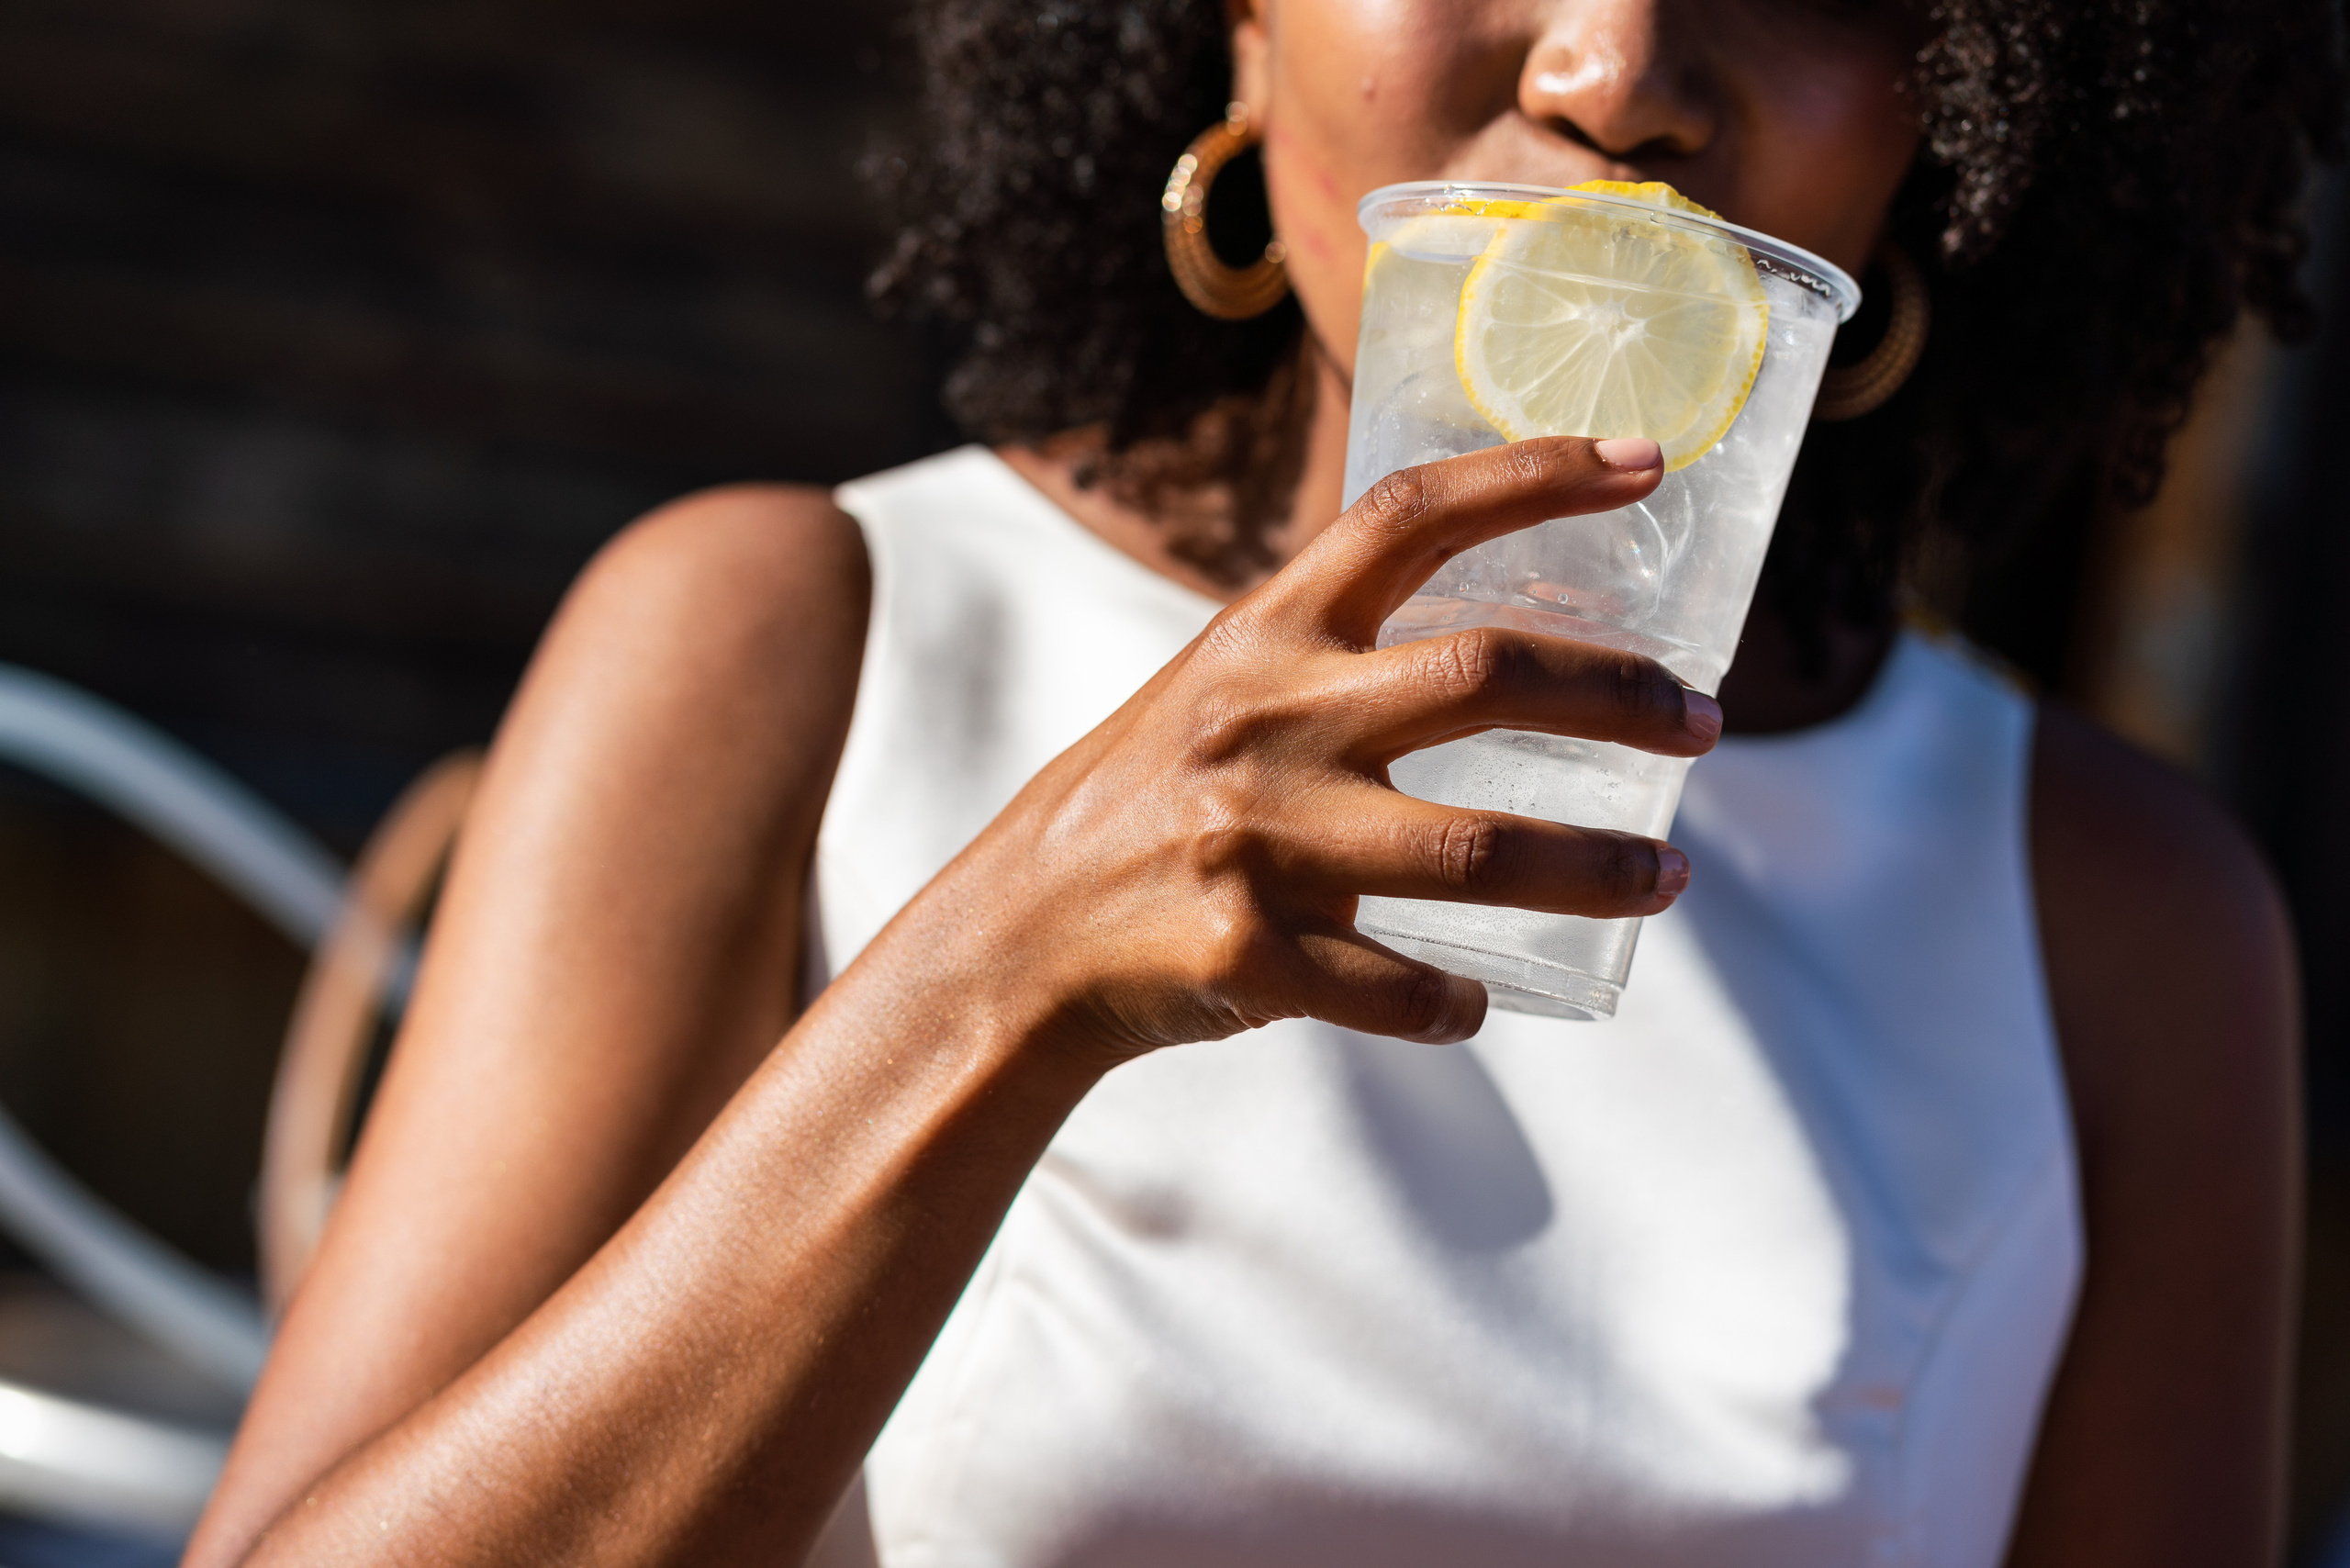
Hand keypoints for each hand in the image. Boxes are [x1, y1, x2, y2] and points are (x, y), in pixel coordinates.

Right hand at [884, 436, 1719, 1061]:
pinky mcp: (1251, 954)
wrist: (1017, 934)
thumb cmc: (1140, 801)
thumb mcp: (1217, 689)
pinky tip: (1477, 1000)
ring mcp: (1258, 840)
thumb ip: (1329, 661)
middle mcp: (1266, 720)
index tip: (1645, 463)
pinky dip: (1453, 1002)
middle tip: (1703, 722)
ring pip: (1475, 850)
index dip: (1534, 474)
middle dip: (1620, 693)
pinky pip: (1399, 988)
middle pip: (1487, 674)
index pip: (1409, 515)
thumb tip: (1494, 652)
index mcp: (1262, 635)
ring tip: (1669, 876)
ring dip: (1594, 866)